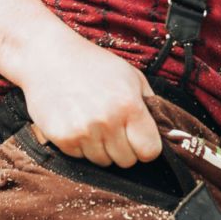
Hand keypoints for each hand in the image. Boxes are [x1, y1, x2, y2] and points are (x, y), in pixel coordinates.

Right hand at [18, 28, 160, 168]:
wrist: (48, 57)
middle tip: (113, 126)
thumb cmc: (94, 65)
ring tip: (93, 121)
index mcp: (129, 106)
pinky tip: (76, 122)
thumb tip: (172, 134)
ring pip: (103, 162)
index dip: (146, 146)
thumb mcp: (131, 76)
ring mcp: (83, 132)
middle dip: (124, 147)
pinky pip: (80, 158)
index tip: (138, 137)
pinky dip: (80, 146)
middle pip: (127, 161)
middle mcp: (107, 121)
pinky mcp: (61, 138)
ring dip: (101, 148)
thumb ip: (151, 105)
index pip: (150, 151)